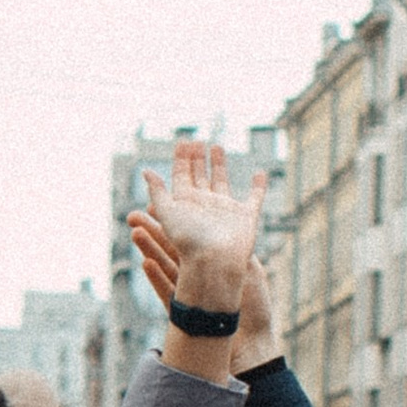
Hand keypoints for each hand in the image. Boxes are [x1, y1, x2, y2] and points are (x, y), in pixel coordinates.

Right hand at [131, 205, 278, 374]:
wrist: (254, 343)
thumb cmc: (256, 307)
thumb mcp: (249, 269)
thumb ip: (235, 247)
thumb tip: (228, 221)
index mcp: (213, 261)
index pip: (191, 237)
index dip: (175, 221)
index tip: (158, 205)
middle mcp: (198, 274)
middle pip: (171, 248)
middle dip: (153, 231)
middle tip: (134, 215)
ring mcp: (189, 292)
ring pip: (165, 266)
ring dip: (149, 249)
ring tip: (135, 232)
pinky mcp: (183, 311)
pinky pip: (166, 293)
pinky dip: (156, 278)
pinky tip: (145, 264)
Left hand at [140, 137, 263, 314]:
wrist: (216, 265)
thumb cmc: (189, 243)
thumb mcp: (168, 214)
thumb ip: (159, 192)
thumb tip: (146, 171)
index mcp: (185, 203)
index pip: (181, 175)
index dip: (181, 158)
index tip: (183, 140)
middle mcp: (204, 205)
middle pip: (199, 175)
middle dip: (197, 158)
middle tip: (196, 140)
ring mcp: (226, 210)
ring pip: (222, 181)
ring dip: (219, 164)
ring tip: (216, 146)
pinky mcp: (246, 217)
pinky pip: (254, 198)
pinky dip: (258, 187)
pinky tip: (259, 173)